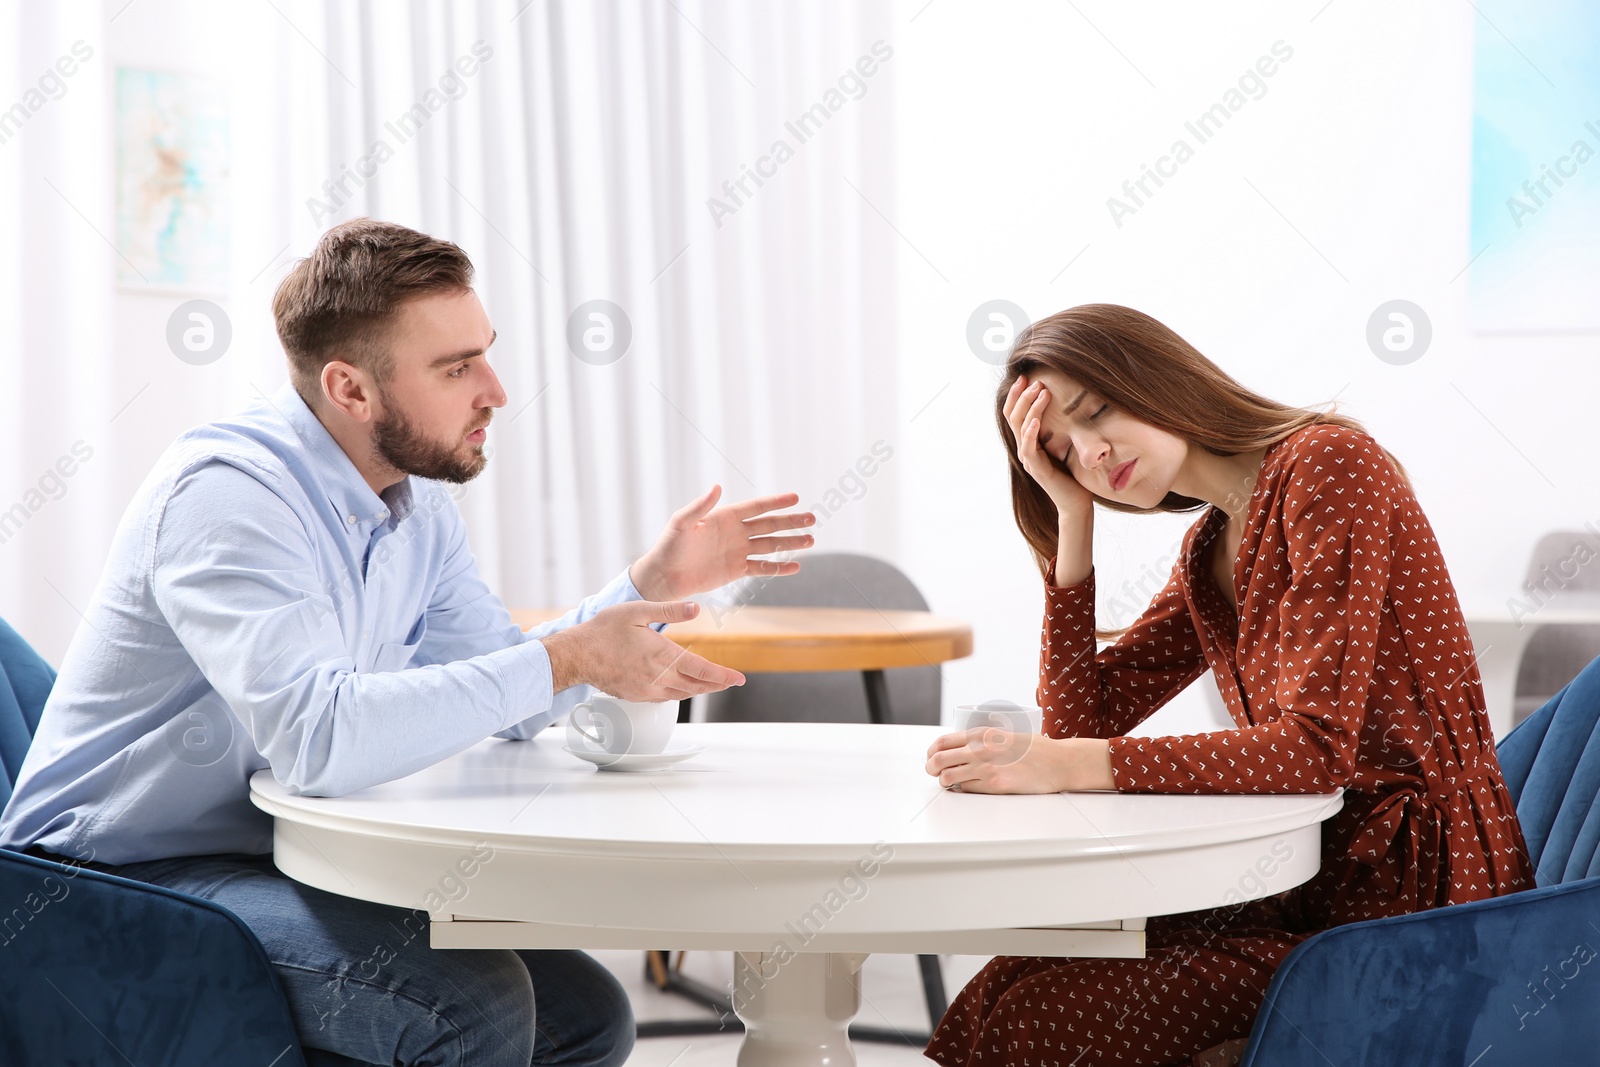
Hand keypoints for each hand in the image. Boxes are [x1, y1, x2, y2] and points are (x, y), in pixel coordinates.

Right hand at [543, 601, 746, 700]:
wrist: (576, 655)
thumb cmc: (603, 630)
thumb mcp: (637, 612)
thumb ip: (669, 610)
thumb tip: (697, 608)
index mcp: (661, 655)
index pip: (701, 670)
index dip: (723, 676)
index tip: (739, 678)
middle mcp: (657, 677)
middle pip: (696, 686)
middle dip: (717, 684)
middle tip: (733, 682)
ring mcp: (646, 689)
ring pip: (682, 695)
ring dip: (700, 690)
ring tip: (713, 684)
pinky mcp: (636, 695)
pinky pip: (665, 698)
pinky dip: (680, 693)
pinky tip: (682, 687)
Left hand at [631, 485, 815, 601]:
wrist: (664, 576)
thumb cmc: (669, 546)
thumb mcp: (681, 523)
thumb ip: (700, 506)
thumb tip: (717, 486)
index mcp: (725, 517)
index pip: (756, 507)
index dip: (776, 502)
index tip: (796, 497)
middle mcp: (736, 532)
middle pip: (769, 525)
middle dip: (791, 522)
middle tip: (812, 518)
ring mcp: (738, 551)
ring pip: (770, 545)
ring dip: (790, 543)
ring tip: (810, 540)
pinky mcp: (737, 570)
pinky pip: (762, 568)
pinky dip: (778, 568)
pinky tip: (795, 566)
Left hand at [924, 730, 1113, 792]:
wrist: (1058, 762)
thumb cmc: (1035, 749)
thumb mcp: (1005, 735)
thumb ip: (983, 741)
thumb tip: (961, 750)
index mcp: (982, 734)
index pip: (943, 742)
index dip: (931, 752)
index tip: (931, 757)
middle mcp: (980, 749)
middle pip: (939, 760)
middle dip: (931, 767)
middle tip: (932, 771)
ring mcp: (986, 768)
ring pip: (949, 777)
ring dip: (944, 781)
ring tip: (947, 782)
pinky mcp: (995, 785)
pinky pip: (967, 789)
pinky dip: (961, 789)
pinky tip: (965, 788)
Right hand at [1002, 376, 1094, 514]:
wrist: (1076, 502)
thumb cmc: (1072, 474)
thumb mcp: (1064, 445)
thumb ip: (1058, 429)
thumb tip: (1066, 404)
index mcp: (1029, 442)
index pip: (1015, 414)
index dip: (1018, 395)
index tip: (1026, 377)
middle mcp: (1024, 449)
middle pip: (1013, 417)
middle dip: (1021, 396)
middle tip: (1033, 380)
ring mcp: (1029, 460)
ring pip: (1020, 428)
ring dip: (1030, 408)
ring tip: (1041, 392)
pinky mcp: (1037, 470)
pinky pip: (1028, 448)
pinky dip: (1031, 432)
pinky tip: (1037, 419)